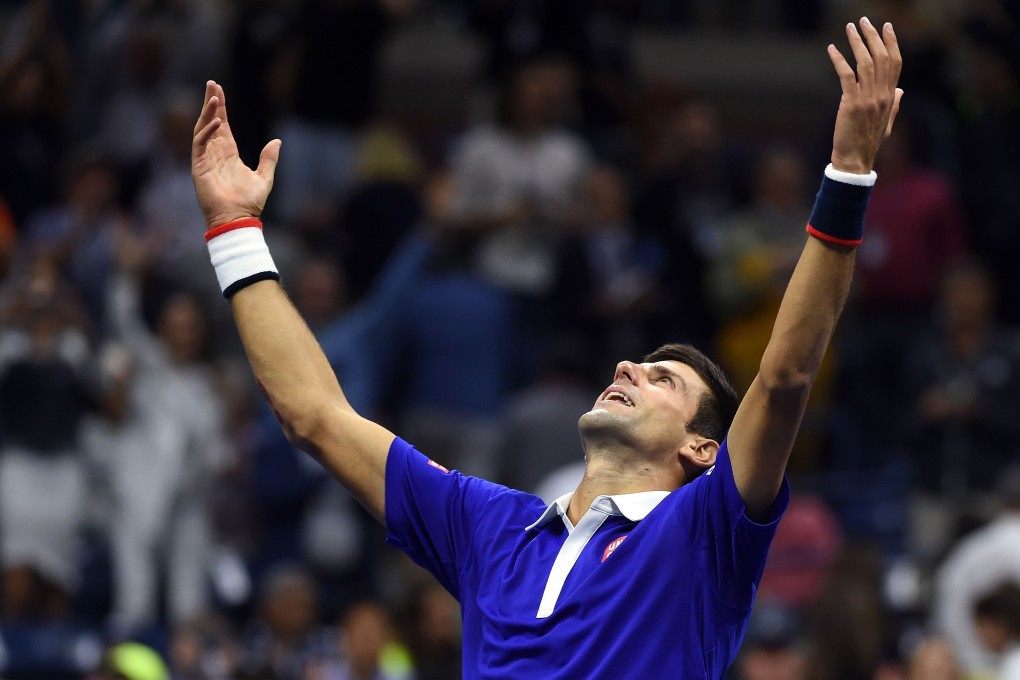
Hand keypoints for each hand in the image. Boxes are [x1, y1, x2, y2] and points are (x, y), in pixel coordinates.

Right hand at [191, 81, 280, 228]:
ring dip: (208, 112)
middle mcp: (215, 153)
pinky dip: (207, 131)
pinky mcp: (199, 166)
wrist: (238, 219)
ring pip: (203, 129)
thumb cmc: (249, 203)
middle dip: (211, 102)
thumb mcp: (264, 177)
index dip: (222, 108)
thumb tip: (277, 141)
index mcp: (229, 154)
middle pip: (211, 121)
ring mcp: (205, 159)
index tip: (220, 90)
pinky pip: (200, 143)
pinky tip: (218, 121)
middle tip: (212, 83)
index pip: (223, 125)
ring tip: (215, 96)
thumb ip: (269, 159)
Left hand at [828, 18, 903, 173]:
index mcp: (891, 97)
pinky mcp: (851, 103)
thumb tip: (901, 91)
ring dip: (857, 42)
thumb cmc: (868, 143)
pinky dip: (839, 60)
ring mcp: (867, 99)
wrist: (855, 160)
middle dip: (873, 36)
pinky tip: (832, 49)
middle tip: (864, 20)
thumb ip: (895, 105)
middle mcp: (882, 95)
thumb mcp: (887, 123)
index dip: (892, 42)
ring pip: (865, 62)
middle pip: (881, 57)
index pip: (895, 63)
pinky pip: (846, 75)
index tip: (887, 27)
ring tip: (850, 28)